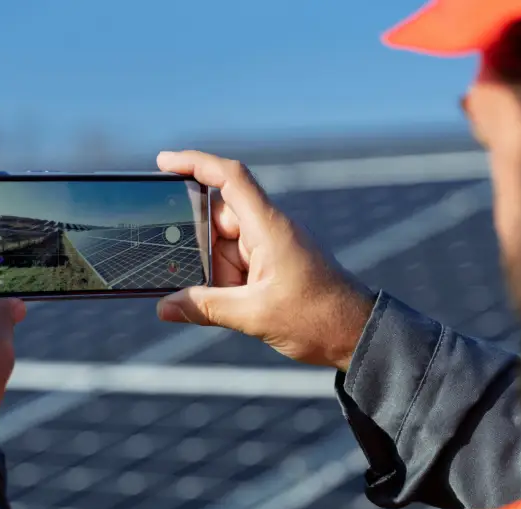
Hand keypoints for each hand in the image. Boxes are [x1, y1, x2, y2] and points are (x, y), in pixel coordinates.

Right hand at [155, 150, 375, 371]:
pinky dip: (226, 282)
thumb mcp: (255, 316)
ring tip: (225, 302)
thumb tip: (165, 307)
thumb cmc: (317, 317)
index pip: (230, 178)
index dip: (195, 164)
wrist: (356, 334)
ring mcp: (272, 247)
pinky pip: (238, 264)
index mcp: (269, 227)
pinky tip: (224, 305)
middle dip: (198, 249)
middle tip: (182, 274)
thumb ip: (206, 308)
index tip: (163, 163)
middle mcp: (269, 230)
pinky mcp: (274, 266)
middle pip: (218, 220)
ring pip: (224, 248)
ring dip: (215, 274)